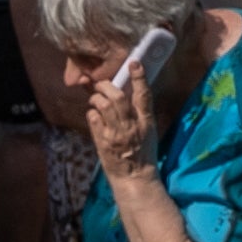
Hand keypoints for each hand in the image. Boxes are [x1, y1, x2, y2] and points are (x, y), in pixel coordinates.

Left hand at [81, 59, 160, 174]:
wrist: (134, 178)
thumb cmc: (143, 152)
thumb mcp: (149, 131)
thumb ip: (139, 112)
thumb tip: (124, 91)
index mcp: (146, 122)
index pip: (144, 96)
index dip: (139, 78)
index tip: (134, 63)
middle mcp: (131, 126)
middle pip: (118, 97)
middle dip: (106, 86)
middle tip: (101, 84)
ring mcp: (115, 134)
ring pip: (103, 105)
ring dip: (96, 98)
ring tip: (96, 99)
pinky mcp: (102, 141)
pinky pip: (93, 118)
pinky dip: (92, 113)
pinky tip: (95, 115)